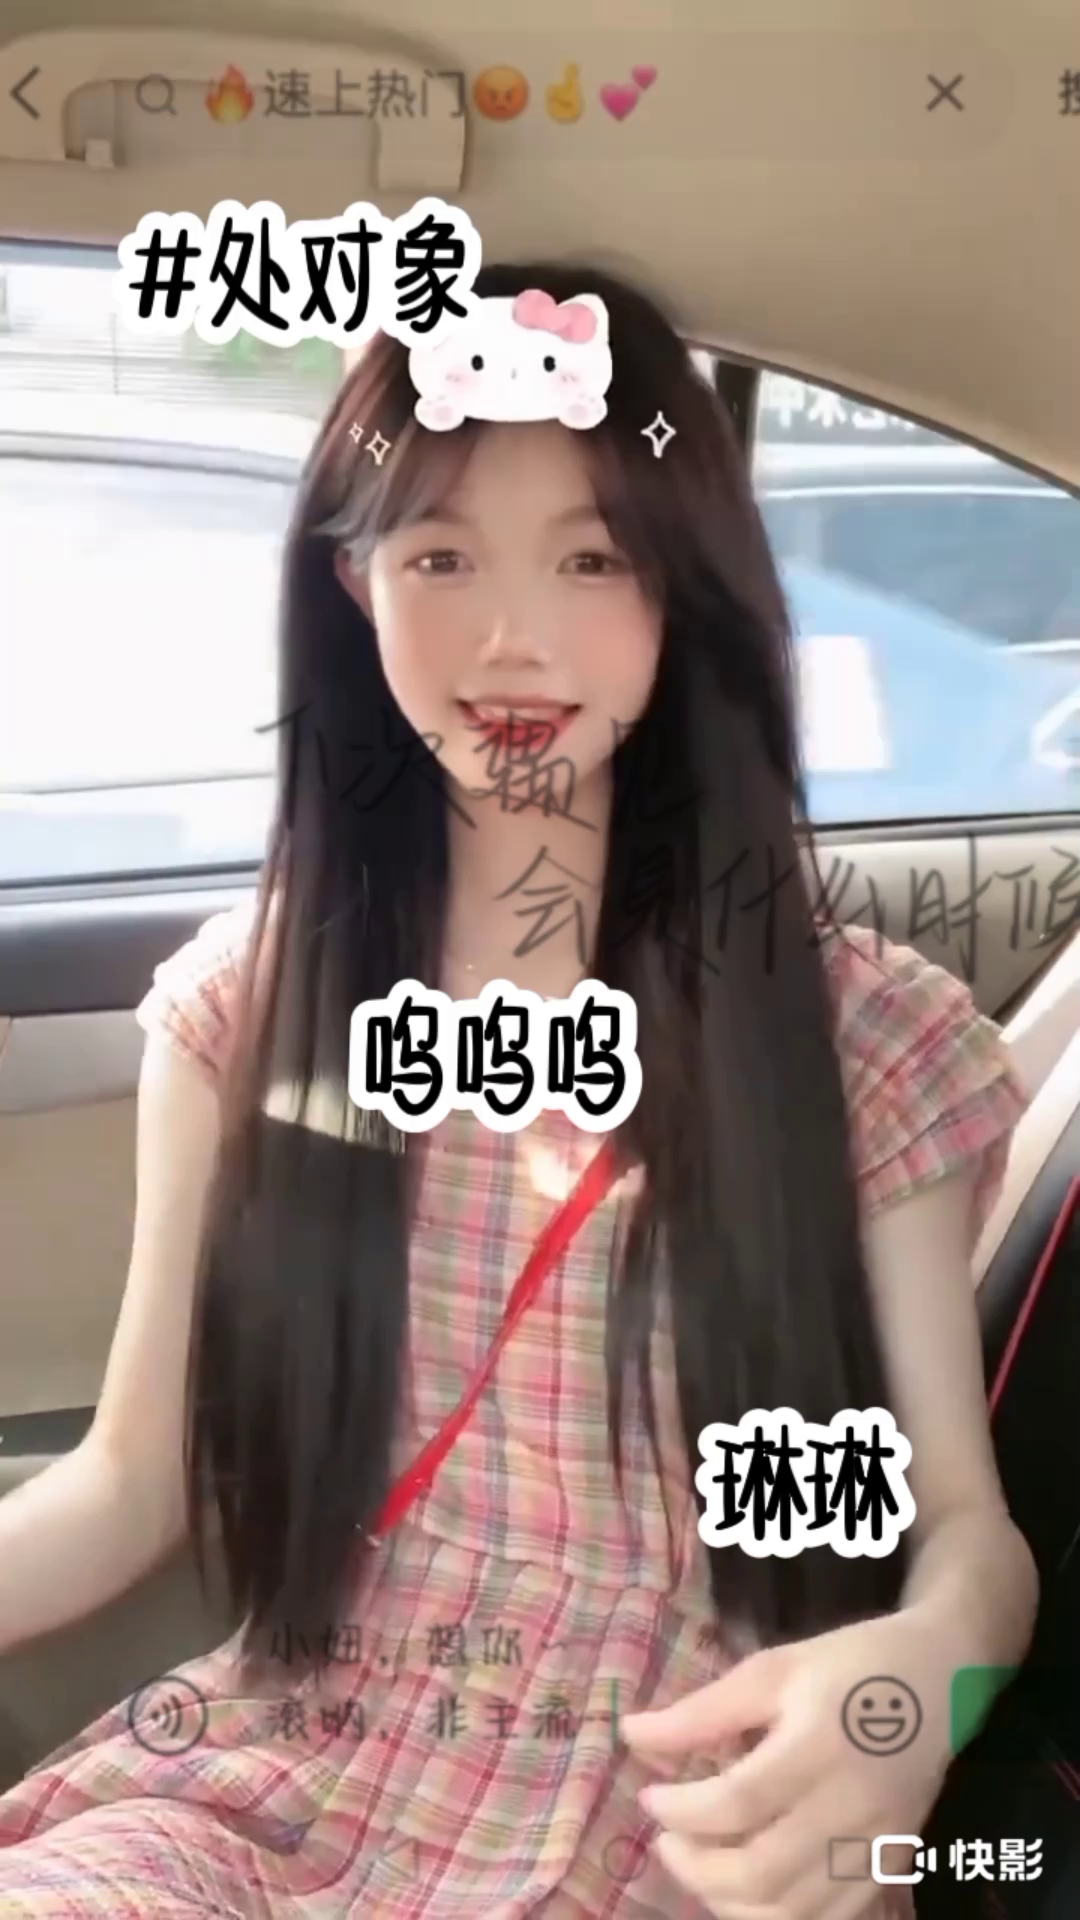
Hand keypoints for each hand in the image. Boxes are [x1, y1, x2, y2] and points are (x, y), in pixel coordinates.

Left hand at [621, 1606, 953, 1917]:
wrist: (941, 1679)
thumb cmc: (849, 1664)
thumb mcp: (773, 1669)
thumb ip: (703, 1712)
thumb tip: (632, 1736)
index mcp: (819, 1745)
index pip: (738, 1801)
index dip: (682, 1809)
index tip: (651, 1795)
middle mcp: (852, 1806)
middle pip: (763, 1871)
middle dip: (697, 1867)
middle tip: (667, 1840)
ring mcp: (876, 1845)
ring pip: (793, 1909)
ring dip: (729, 1901)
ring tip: (699, 1865)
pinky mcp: (890, 1866)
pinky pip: (829, 1919)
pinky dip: (777, 1917)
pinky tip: (746, 1890)